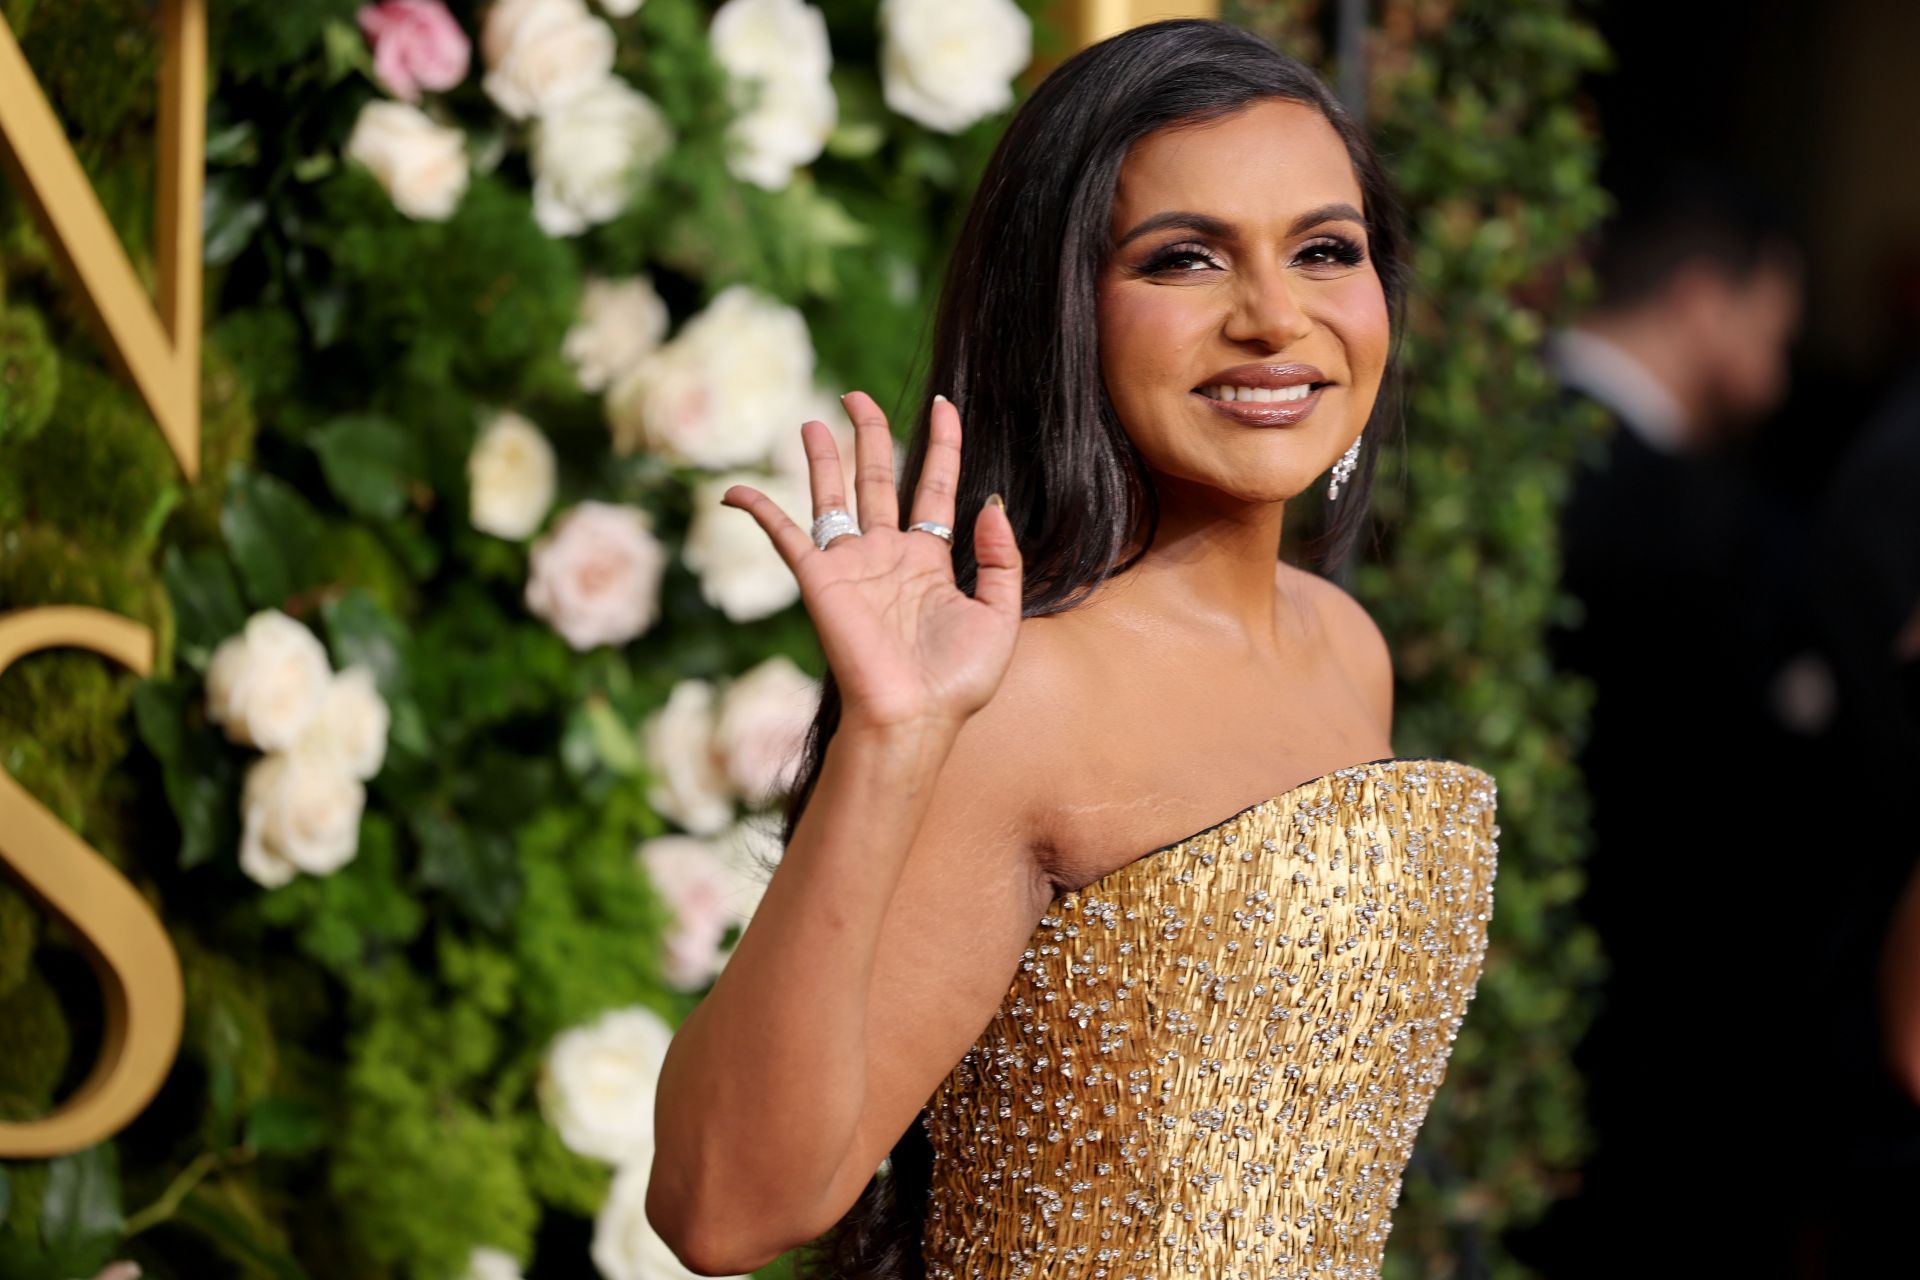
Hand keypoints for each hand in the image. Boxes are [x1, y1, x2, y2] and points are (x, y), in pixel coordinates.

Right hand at [719, 391, 1022, 736]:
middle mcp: (888, 555)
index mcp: (931, 561)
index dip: (942, 443)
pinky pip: (783, 535)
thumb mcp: (999, 616)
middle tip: (858, 397)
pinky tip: (734, 491)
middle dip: (870, 434)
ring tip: (815, 420)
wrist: (913, 718)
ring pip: (833, 495)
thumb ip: (1000, 558)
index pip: (936, 485)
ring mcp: (851, 565)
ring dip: (822, 457)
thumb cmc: (957, 681)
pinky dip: (759, 510)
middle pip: (879, 478)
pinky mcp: (819, 580)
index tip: (947, 404)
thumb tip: (989, 501)